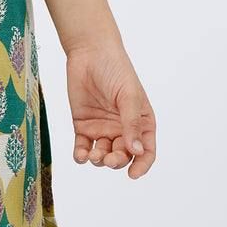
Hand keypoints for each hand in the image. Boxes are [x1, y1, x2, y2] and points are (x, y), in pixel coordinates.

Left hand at [65, 44, 155, 178]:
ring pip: (103, 154)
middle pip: (122, 155)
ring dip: (99, 160)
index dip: (141, 165)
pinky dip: (81, 155)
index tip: (133, 174)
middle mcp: (122, 129)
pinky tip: (80, 156)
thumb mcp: (128, 96)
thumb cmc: (116, 70)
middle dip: (116, 161)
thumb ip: (131, 123)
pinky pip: (83, 146)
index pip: (145, 152)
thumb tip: (137, 151)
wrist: (89, 52)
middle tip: (108, 159)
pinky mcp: (83, 125)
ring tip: (93, 155)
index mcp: (141, 122)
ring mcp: (102, 128)